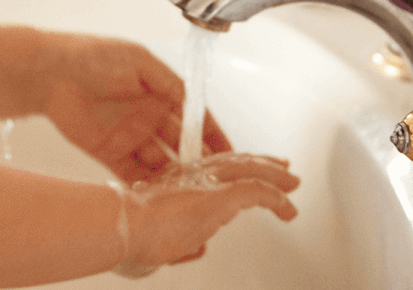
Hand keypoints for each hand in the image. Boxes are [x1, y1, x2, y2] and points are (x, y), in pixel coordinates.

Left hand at [37, 32, 231, 181]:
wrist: (47, 72)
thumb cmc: (90, 56)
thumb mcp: (137, 60)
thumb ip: (167, 80)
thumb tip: (193, 97)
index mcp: (159, 92)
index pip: (194, 117)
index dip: (212, 135)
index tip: (229, 154)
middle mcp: (148, 116)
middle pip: (180, 144)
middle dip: (197, 162)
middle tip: (213, 182)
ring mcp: (129, 135)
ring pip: (159, 162)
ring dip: (173, 178)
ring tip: (189, 195)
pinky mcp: (108, 151)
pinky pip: (131, 173)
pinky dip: (144, 187)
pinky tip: (158, 199)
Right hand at [113, 153, 300, 275]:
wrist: (120, 228)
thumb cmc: (125, 235)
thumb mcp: (156, 242)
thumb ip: (180, 244)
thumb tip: (198, 248)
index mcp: (172, 182)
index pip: (210, 170)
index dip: (231, 170)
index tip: (244, 174)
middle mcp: (189, 176)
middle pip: (233, 163)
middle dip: (259, 165)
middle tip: (280, 169)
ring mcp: (205, 183)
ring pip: (248, 171)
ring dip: (273, 177)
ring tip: (292, 183)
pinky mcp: (219, 195)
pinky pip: (256, 191)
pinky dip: (275, 198)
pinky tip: (286, 206)